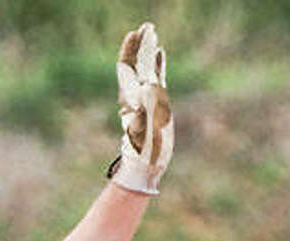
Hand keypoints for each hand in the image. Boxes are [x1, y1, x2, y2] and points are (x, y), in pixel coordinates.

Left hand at [109, 22, 172, 193]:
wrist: (145, 165)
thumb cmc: (143, 150)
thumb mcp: (142, 129)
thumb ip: (143, 108)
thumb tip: (144, 87)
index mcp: (132, 99)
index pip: (129, 69)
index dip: (130, 52)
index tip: (134, 34)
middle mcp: (137, 96)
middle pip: (137, 65)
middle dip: (140, 45)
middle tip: (146, 26)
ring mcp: (147, 98)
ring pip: (146, 68)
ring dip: (148, 51)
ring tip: (152, 33)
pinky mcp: (156, 103)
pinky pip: (157, 77)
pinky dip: (158, 64)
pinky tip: (160, 53)